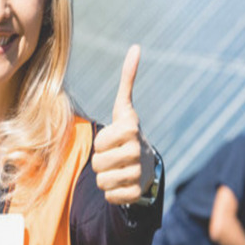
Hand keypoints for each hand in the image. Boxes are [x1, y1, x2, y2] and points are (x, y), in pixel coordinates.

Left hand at [92, 45, 155, 205]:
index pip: (98, 143)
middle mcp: (136, 150)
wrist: (147, 167)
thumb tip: (136, 47)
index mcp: (130, 130)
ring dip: (106, 178)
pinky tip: (123, 184)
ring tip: (118, 170)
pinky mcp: (137, 192)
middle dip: (102, 162)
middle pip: (97, 164)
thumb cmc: (128, 135)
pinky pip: (110, 197)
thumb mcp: (125, 109)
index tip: (114, 140)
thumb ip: (127, 80)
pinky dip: (112, 193)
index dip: (101, 143)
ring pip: (102, 182)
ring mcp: (139, 173)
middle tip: (115, 157)